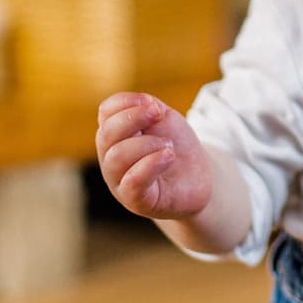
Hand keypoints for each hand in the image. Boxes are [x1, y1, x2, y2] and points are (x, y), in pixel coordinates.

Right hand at [95, 92, 213, 219]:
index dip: (126, 102)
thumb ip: (150, 107)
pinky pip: (132, 182)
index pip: (105, 113)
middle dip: (133, 118)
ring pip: (116, 157)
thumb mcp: (164, 120)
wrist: (197, 180)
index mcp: (115, 136)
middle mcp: (111, 159)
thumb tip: (143, 102)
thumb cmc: (176, 148)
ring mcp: (120, 182)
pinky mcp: (137, 201)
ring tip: (168, 146)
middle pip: (106, 134)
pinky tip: (169, 156)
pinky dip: (152, 163)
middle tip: (159, 116)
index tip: (153, 104)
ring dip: (147, 144)